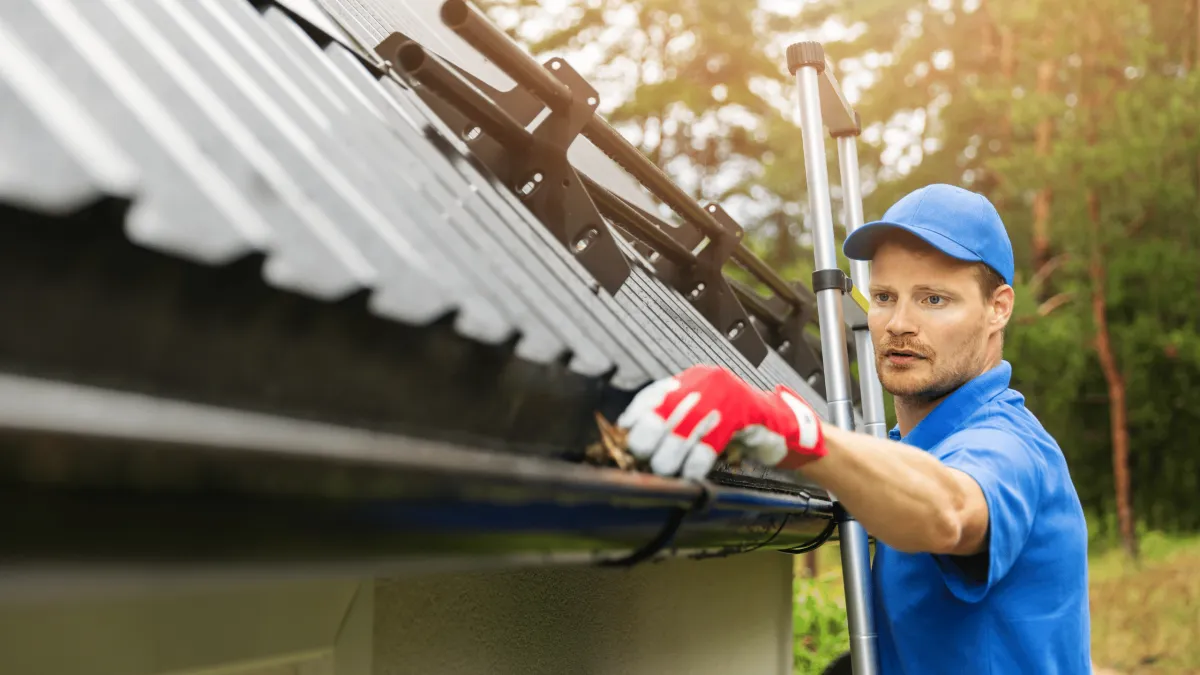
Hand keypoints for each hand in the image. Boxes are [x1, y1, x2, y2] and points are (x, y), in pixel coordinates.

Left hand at [615, 365, 825, 478]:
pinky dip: (695, 464)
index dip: (637, 415)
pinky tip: (690, 474)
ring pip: (683, 431)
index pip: (654, 393)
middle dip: (650, 440)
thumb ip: (674, 418)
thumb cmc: (736, 424)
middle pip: (664, 411)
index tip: (624, 433)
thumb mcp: (702, 414)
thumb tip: (635, 433)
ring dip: (670, 456)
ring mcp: (725, 396)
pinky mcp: (742, 415)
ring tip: (665, 470)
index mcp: (694, 379)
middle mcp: (706, 382)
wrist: (779, 426)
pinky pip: (708, 444)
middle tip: (644, 459)